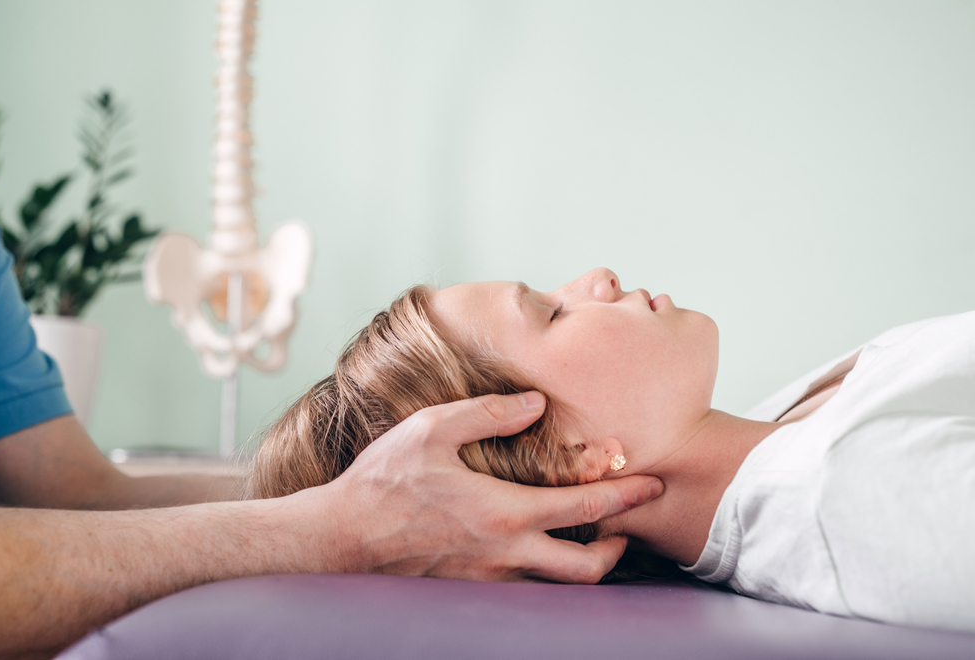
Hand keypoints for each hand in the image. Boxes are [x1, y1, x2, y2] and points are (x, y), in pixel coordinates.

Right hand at [315, 391, 663, 582]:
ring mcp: (488, 577)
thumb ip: (487, 413)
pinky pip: (525, 586)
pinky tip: (538, 546)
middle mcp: (505, 553)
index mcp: (504, 511)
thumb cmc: (383, 481)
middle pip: (587, 568)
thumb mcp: (431, 428)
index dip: (627, 494)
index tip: (653, 482)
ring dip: (584, 562)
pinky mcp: (470, 589)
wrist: (339, 541)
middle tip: (629, 527)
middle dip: (620, 548)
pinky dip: (546, 570)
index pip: (584, 506)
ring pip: (558, 584)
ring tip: (591, 536)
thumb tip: (535, 403)